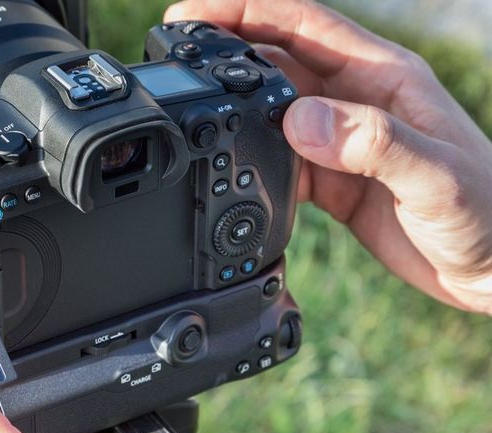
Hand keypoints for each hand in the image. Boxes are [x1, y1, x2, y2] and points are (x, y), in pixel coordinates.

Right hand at [166, 0, 491, 314]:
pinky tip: (230, 169)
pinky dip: (251, 160)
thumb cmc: (487, 211)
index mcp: (380, 77)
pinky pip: (280, 160)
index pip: (300, 24)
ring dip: (233, 109)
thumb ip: (371, 144)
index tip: (192, 15)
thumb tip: (298, 121)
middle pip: (276, 61)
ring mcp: (342, 141)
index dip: (244, 11)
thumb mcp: (436, 174)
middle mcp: (356, 100)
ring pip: (272, 111)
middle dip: (224, 53)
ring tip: (190, 113)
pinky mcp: (334, 180)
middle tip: (174, 61)